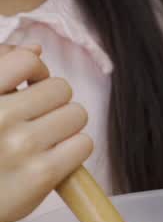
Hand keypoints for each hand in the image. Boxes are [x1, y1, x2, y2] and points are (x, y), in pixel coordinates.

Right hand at [0, 45, 92, 221]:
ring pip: (76, 114)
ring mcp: (20, 146)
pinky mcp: (41, 174)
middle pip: (60, 88)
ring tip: (45, 138)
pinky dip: (74, 149)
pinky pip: (83, 144)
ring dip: (66, 125)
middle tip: (37, 118)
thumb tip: (36, 47)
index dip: (36, 69)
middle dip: (53, 102)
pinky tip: (55, 156)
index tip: (29, 85)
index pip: (26, 60)